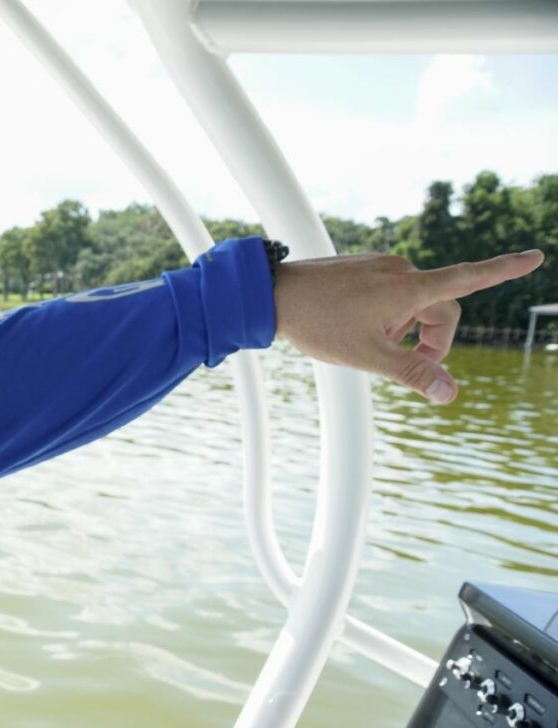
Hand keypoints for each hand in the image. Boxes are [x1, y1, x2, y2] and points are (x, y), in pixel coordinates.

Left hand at [273, 249, 544, 403]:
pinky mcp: (363, 266)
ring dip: (403, 328)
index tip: (535, 257)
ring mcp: (381, 265)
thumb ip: (412, 373)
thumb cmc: (319, 324)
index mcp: (410, 287)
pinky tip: (352, 326)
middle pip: (439, 309)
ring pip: (411, 304)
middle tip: (408, 366)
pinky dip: (385, 315)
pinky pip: (388, 293)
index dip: (504, 270)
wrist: (272, 294)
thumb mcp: (368, 357)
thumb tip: (450, 393)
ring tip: (365, 341)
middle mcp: (401, 269)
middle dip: (432, 340)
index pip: (469, 278)